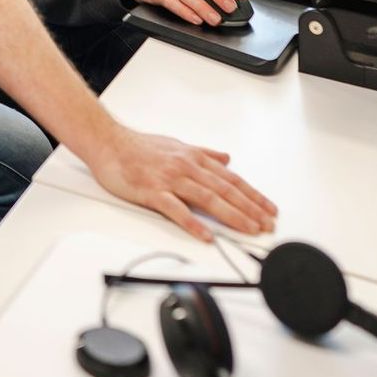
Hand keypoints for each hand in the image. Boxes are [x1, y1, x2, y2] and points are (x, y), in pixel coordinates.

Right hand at [90, 123, 276, 240]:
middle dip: (250, 208)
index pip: (230, 178)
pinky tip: (206, 235)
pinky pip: (176, 209)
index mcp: (193, 157)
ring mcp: (169, 179)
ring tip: (249, 229)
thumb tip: (226, 158)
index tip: (268, 209)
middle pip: (224, 190)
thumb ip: (203, 153)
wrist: (107, 142)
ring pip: (207, 198)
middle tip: (267, 225)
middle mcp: (185, 166)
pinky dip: (192, 222)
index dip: (252, 195)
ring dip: (231, 215)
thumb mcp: (176, 144)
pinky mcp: (152, 191)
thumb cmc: (138, 146)